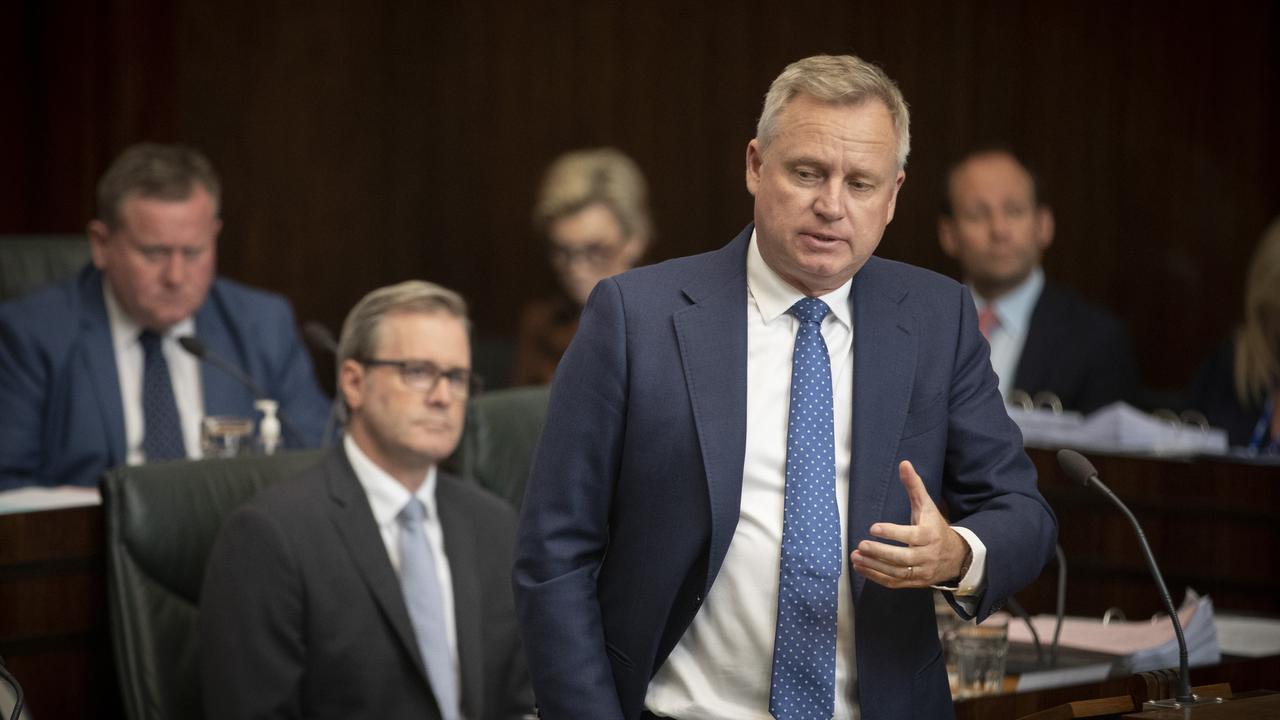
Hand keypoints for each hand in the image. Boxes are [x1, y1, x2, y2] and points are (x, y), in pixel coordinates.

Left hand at [850, 460, 969, 588]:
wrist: (956, 555)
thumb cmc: (934, 526)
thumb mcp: (927, 505)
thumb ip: (914, 486)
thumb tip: (904, 463)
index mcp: (930, 535)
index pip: (911, 536)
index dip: (892, 532)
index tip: (873, 527)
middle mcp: (927, 555)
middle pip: (903, 558)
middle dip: (880, 552)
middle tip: (861, 545)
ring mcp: (921, 571)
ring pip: (897, 572)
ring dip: (874, 566)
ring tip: (856, 557)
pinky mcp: (915, 582)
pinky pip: (894, 583)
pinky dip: (876, 577)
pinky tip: (861, 568)